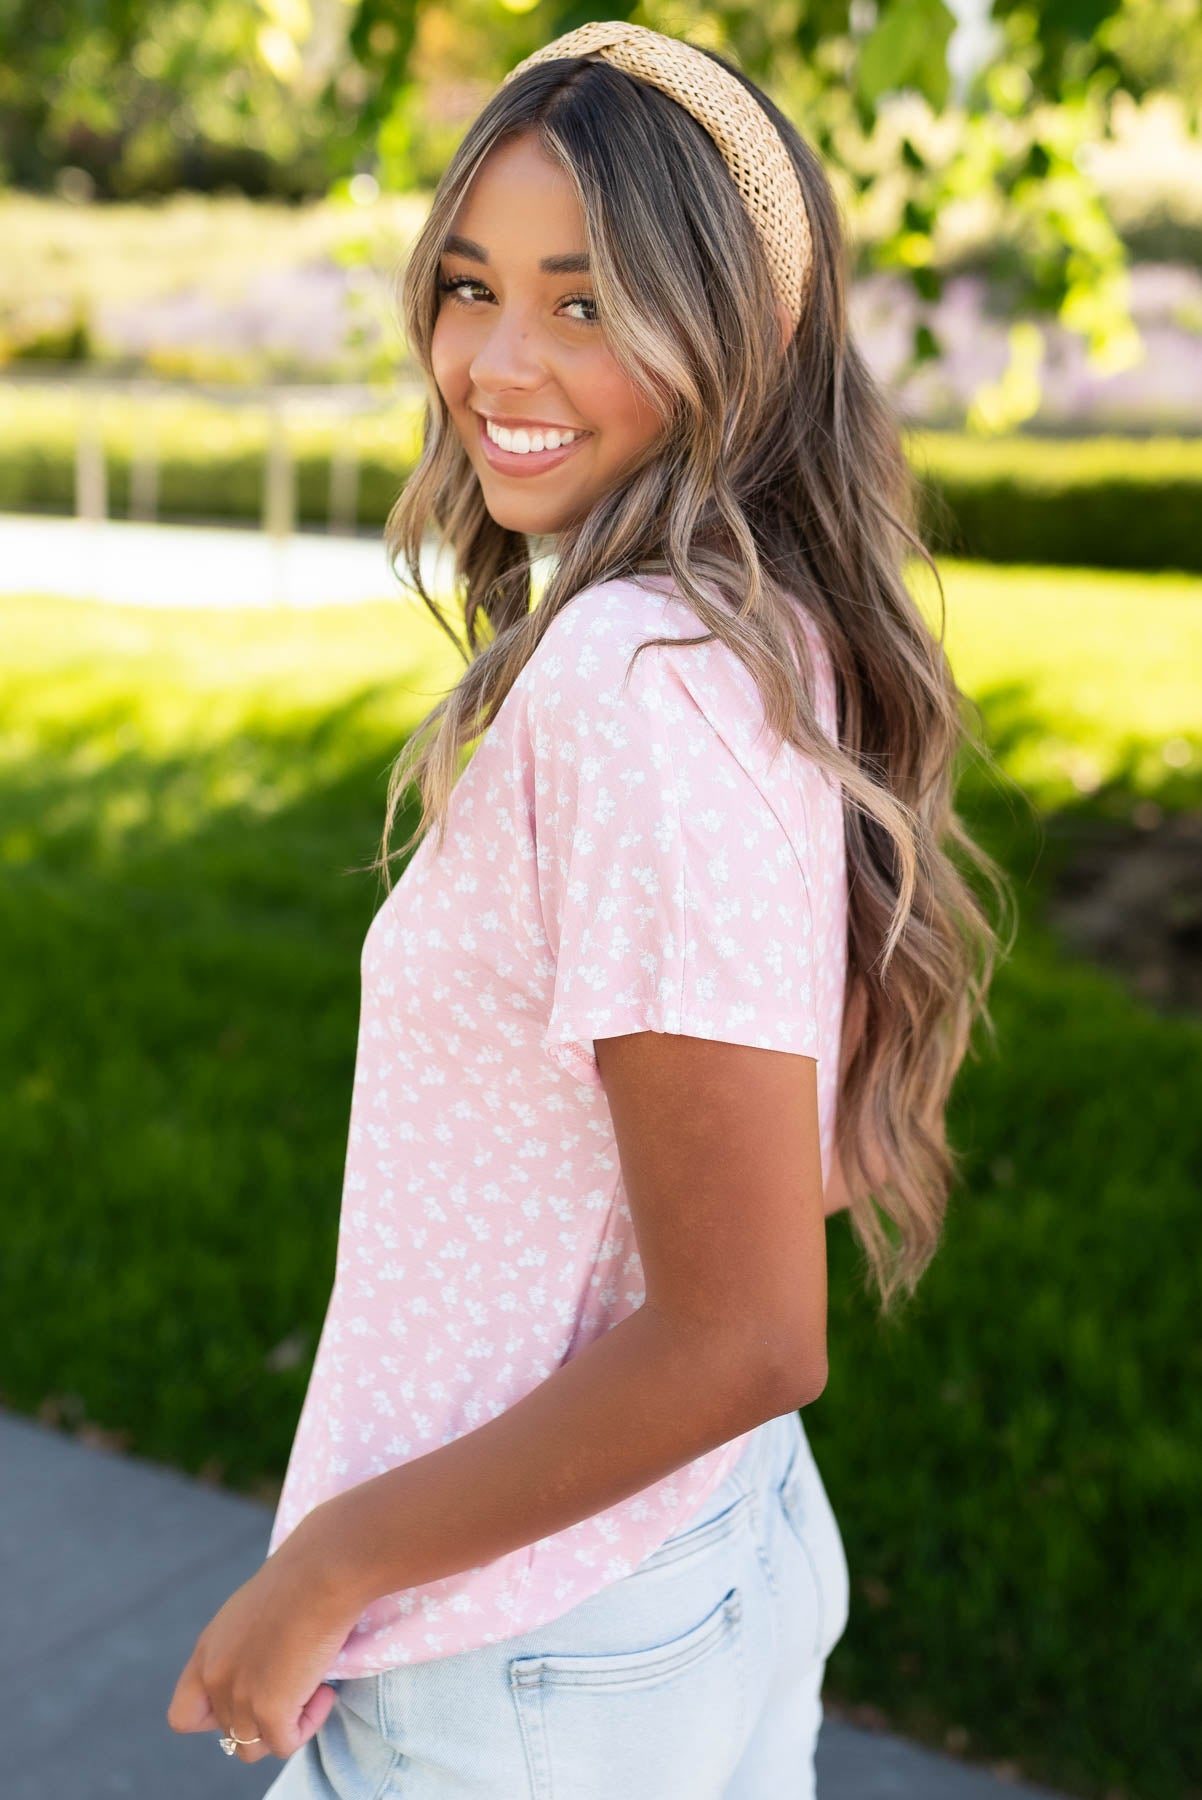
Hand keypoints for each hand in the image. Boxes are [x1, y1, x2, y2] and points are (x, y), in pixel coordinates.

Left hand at [166, 1520, 361, 1765]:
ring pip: (252, 1747)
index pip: (185, 1715)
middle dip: (263, 1715)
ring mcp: (238, 1698)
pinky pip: (285, 1744)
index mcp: (207, 1652)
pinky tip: (326, 1691)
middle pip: (229, 1733)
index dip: (216, 1717)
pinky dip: (309, 1723)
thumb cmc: (300, 1577)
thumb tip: (270, 1669)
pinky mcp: (270, 1711)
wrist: (321, 1572)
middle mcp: (214, 1677)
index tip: (253, 1695)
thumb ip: (244, 1647)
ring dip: (283, 1726)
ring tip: (312, 1689)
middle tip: (295, 1683)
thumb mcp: (253, 1611)